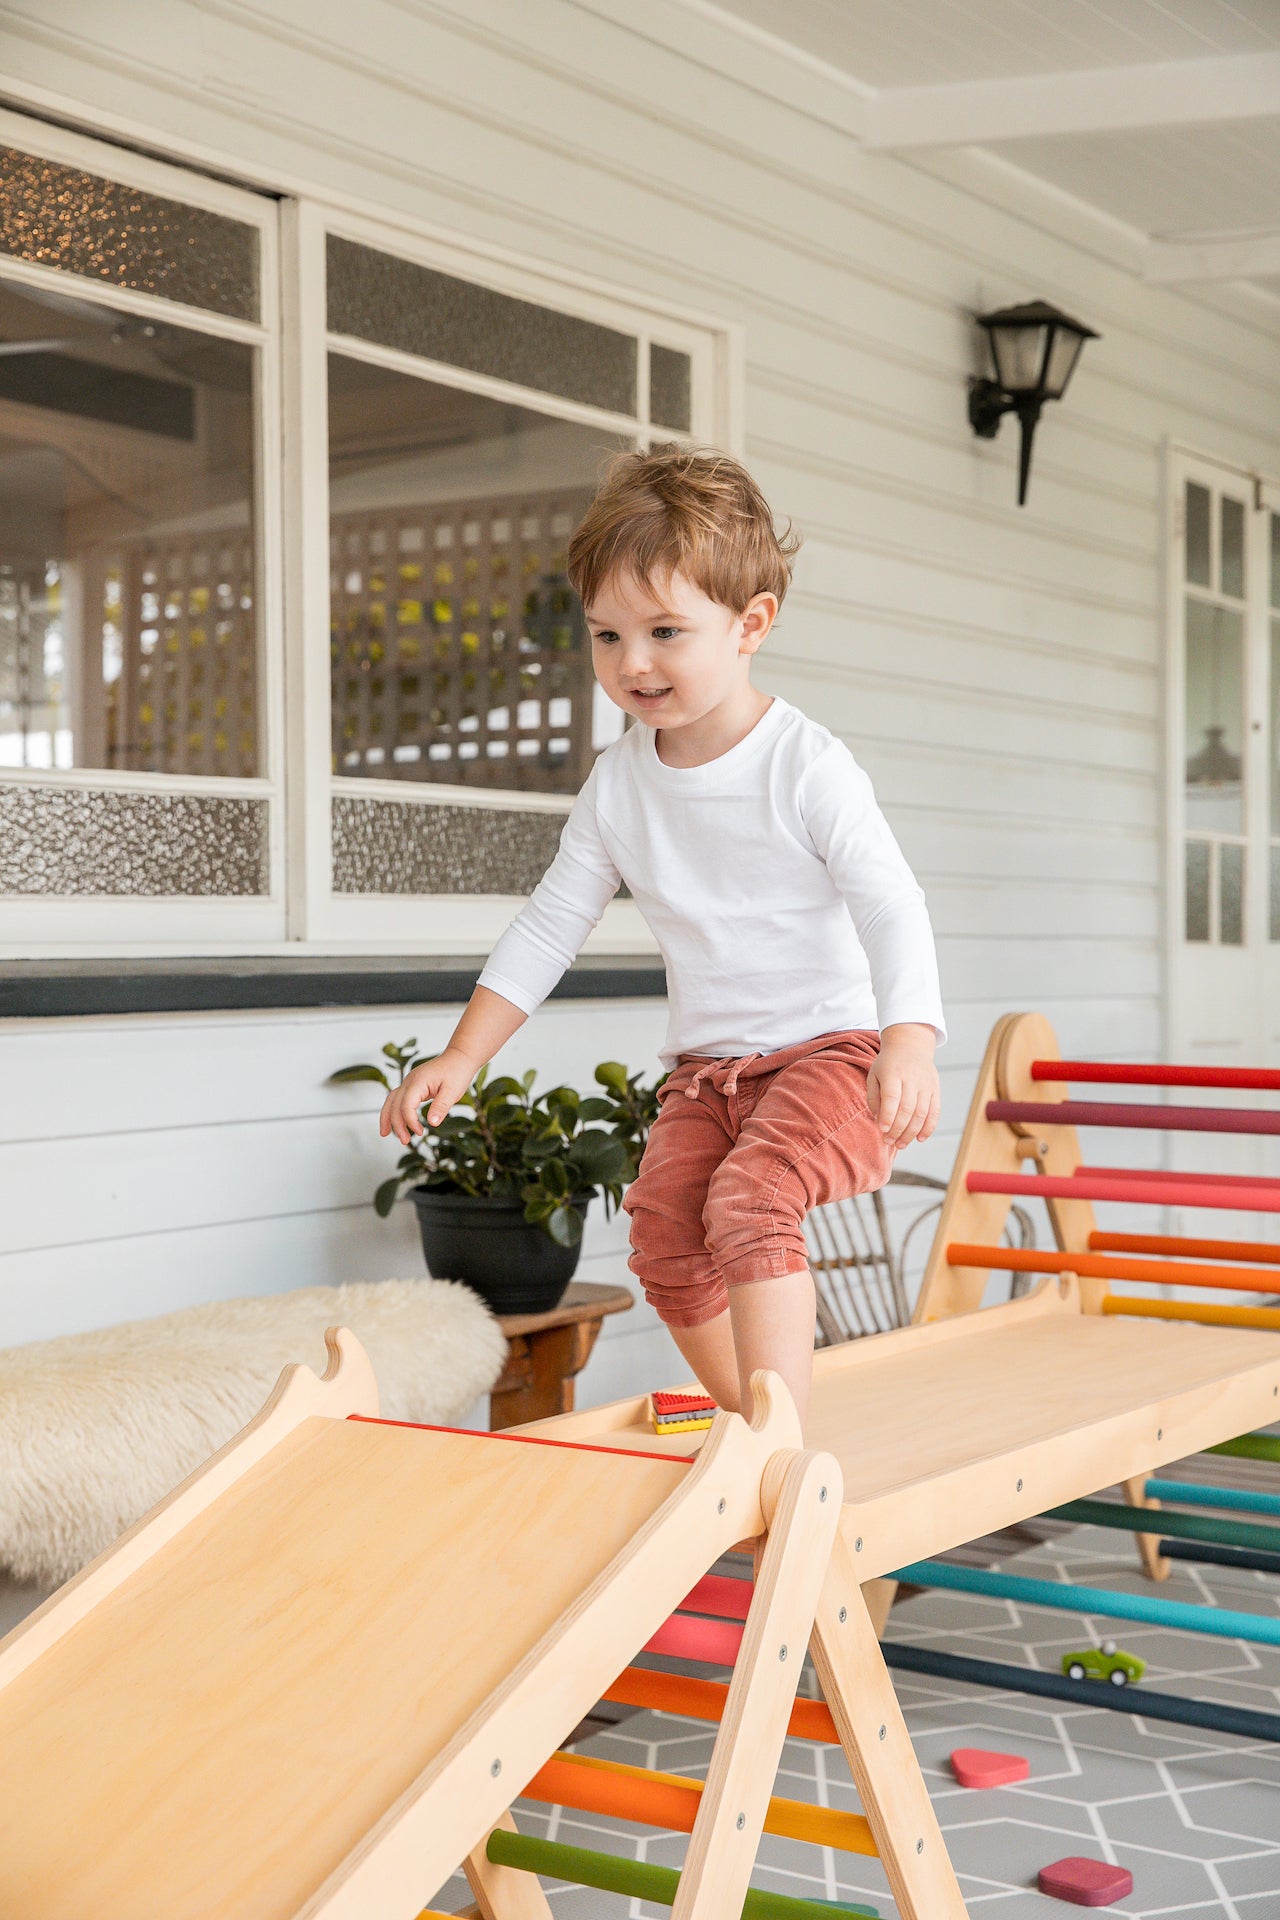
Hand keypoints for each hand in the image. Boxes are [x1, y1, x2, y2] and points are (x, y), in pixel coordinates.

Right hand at [380, 1046, 476, 1144]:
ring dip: (387, 1117)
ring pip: (391, 1100)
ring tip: (385, 1134)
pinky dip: (394, 1110)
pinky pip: (398, 1098)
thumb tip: (432, 1123)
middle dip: (396, 1124)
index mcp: (418, 1082)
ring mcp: (410, 1082)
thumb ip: (441, 1106)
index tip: (420, 1132)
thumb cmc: (458, 1072)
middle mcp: (410, 1081)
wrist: (460, 1057)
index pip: (406, 1105)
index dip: (410, 1121)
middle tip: (404, 1141)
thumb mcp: (453, 1091)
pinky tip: (395, 1122)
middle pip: (394, 1104)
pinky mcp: (413, 1085)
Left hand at [866, 1024, 939, 1147]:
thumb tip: (879, 1120)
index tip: (882, 1130)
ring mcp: (926, 1084)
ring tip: (900, 1144)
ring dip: (911, 1133)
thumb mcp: (874, 1075)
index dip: (888, 1116)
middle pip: (907, 1109)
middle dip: (898, 1129)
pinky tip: (919, 1139)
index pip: (892, 1097)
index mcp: (893, 1073)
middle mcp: (912, 1078)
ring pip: (921, 1113)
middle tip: (888, 1141)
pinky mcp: (935, 1090)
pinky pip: (934, 1112)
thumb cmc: (888, 1065)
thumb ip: (874, 1097)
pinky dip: (928, 1128)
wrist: (910, 1046)